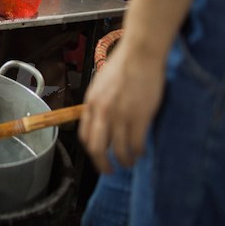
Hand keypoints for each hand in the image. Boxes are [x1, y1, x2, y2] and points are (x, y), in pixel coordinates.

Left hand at [79, 36, 165, 172]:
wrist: (139, 54)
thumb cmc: (122, 66)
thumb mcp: (101, 85)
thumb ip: (99, 104)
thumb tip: (102, 120)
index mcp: (90, 104)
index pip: (84, 135)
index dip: (91, 149)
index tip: (97, 156)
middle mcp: (102, 112)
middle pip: (97, 148)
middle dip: (102, 164)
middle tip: (109, 171)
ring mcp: (120, 115)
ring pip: (118, 149)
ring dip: (124, 160)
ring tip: (130, 163)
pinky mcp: (139, 116)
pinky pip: (136, 143)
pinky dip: (138, 151)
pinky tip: (141, 152)